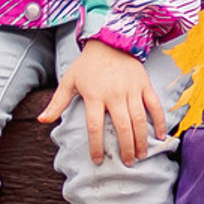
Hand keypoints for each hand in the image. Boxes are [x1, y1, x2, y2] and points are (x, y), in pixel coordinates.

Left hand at [39, 37, 169, 164]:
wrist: (111, 40)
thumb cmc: (87, 64)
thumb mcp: (69, 81)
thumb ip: (57, 103)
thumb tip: (42, 121)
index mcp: (94, 96)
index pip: (95, 127)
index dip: (96, 146)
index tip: (97, 161)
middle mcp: (115, 94)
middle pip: (122, 127)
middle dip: (126, 148)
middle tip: (127, 163)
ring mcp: (131, 89)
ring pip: (139, 119)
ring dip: (142, 139)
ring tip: (142, 155)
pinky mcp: (144, 84)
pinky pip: (154, 105)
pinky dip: (159, 121)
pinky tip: (161, 135)